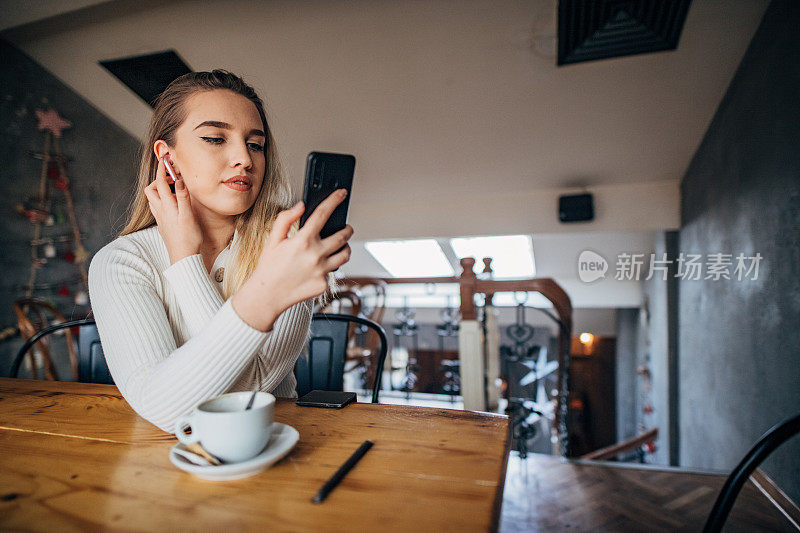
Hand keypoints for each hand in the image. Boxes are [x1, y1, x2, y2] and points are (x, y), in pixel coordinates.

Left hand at [144, 156, 202, 264]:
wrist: (183, 257)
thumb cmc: (188, 238)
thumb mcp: (188, 215)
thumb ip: (183, 196)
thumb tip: (179, 179)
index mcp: (167, 206)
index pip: (161, 182)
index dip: (163, 168)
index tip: (165, 158)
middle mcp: (160, 211)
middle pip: (152, 189)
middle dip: (159, 179)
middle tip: (172, 176)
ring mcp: (160, 218)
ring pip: (153, 198)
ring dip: (160, 189)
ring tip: (173, 188)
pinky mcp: (163, 225)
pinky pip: (157, 207)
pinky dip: (162, 200)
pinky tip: (172, 204)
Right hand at [232, 189, 352, 330]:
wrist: (267, 296)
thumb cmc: (269, 267)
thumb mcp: (273, 239)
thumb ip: (285, 219)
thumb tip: (300, 206)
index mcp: (303, 241)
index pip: (323, 214)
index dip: (334, 200)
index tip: (342, 194)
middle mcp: (315, 255)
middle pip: (343, 236)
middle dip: (347, 229)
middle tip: (345, 228)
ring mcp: (321, 271)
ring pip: (345, 254)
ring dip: (345, 248)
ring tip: (339, 246)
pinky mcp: (324, 284)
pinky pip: (334, 272)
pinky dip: (330, 267)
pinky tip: (320, 267)